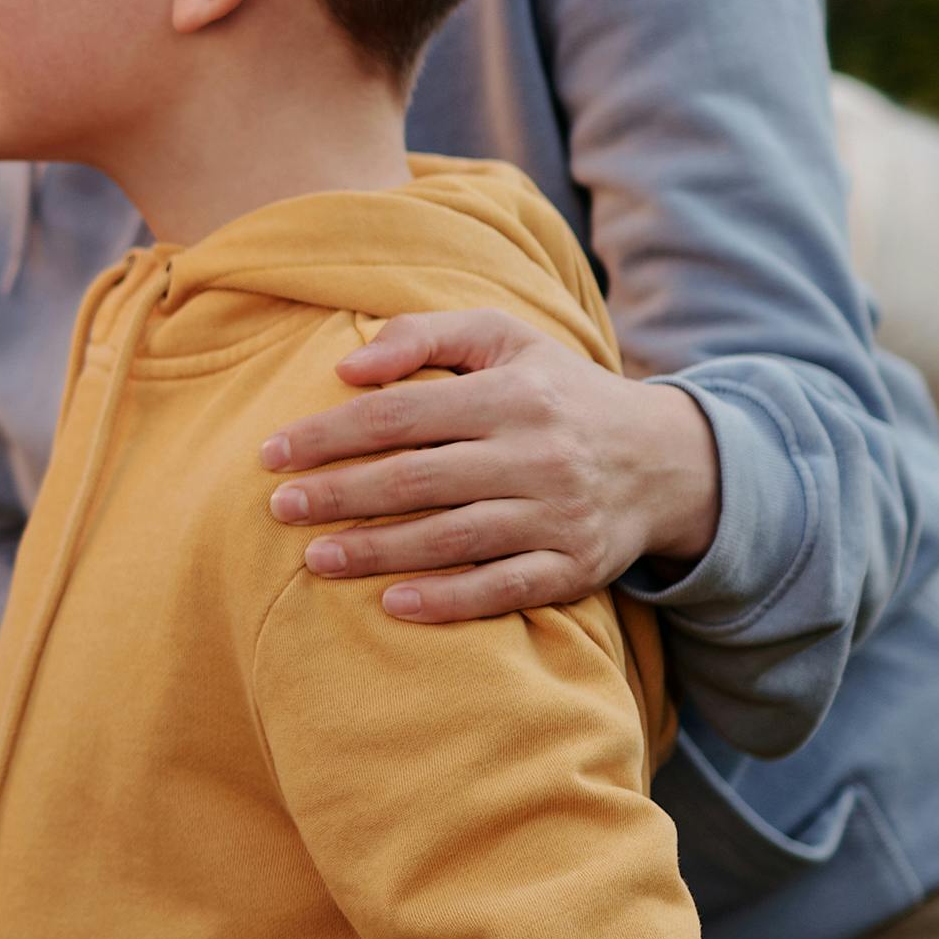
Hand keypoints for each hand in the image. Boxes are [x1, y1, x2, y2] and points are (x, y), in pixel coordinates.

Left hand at [255, 313, 719, 623]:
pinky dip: (448, 600)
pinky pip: (503, 589)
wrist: (666, 459)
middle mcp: (539, 454)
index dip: (329, 435)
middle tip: (279, 509)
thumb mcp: (506, 340)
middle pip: (417, 479)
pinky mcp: (574, 567)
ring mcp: (559, 515)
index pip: (400, 415)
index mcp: (514, 394)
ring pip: (453, 539)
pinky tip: (393, 604)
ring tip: (315, 559)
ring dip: (377, 552)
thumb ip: (425, 335)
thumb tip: (347, 366)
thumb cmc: (558, 393)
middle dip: (340, 495)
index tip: (272, 455)